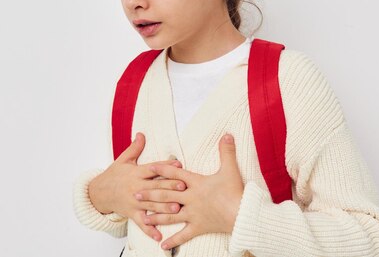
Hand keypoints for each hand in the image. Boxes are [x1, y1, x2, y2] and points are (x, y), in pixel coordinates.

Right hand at [87, 132, 186, 241]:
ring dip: (164, 208)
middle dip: (169, 187)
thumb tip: (142, 133)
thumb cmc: (113, 175)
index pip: (153, 168)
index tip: (178, 163)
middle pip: (155, 187)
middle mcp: (136, 187)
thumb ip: (135, 148)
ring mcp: (134, 202)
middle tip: (183, 187)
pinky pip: (141, 223)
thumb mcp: (123, 160)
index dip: (165, 165)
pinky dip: (150, 230)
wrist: (98, 192)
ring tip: (177, 209)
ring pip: (151, 205)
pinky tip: (160, 236)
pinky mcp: (131, 213)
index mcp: (136, 173)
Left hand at [135, 134, 244, 249]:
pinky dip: (173, 241)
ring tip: (143, 216)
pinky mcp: (198, 227)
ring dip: (156, 216)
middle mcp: (191, 199)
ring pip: (170, 215)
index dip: (162, 169)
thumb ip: (226, 151)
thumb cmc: (235, 192)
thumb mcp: (230, 169)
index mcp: (196, 183)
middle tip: (136, 193)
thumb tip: (227, 134)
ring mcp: (193, 214)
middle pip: (166, 195)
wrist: (242, 214)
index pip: (175, 175)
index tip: (149, 167)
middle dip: (150, 194)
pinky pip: (183, 235)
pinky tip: (161, 245)